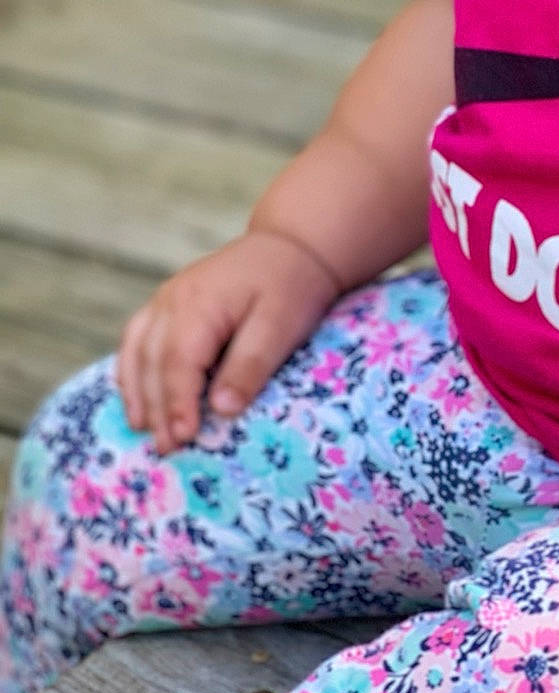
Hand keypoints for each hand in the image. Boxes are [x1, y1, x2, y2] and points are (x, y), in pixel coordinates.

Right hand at [115, 229, 343, 453]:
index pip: (178, 361)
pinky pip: (137, 337)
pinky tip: (136, 394)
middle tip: (166, 448)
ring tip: (144, 430)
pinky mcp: (169, 302)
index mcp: (200, 302)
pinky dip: (132, 368)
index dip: (178, 403)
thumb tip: (221, 409)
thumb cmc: (291, 284)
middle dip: (157, 408)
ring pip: (136, 350)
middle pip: (152, 361)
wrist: (292, 244)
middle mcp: (173, 299)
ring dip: (137, 392)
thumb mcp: (281, 324)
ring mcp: (166, 298)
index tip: (184, 438)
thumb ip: (250, 364)